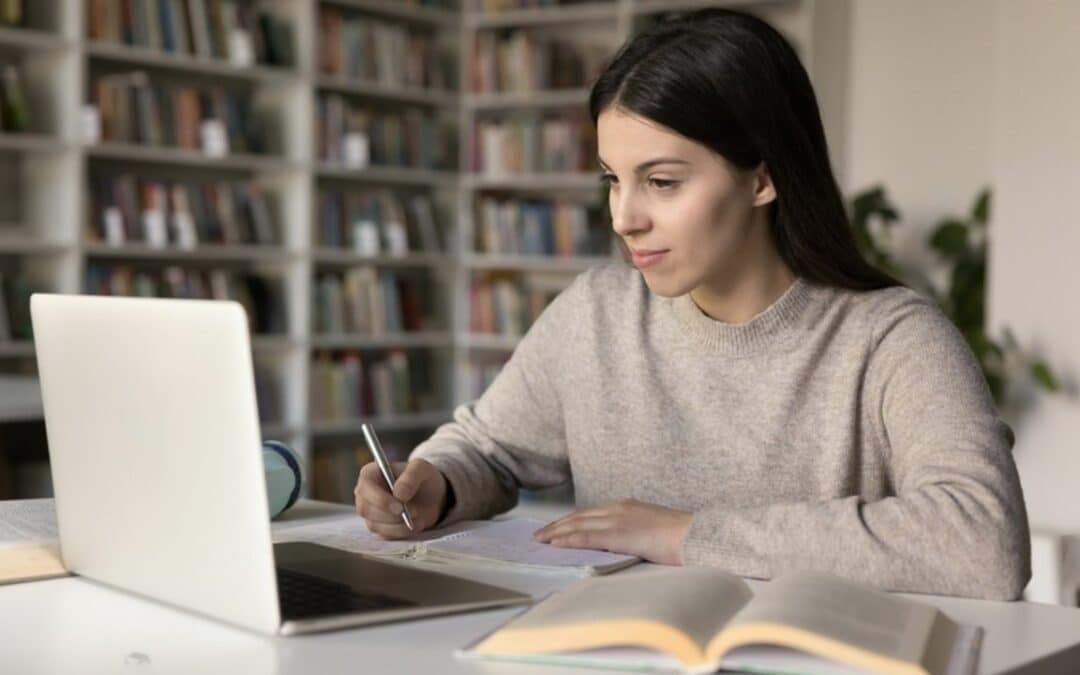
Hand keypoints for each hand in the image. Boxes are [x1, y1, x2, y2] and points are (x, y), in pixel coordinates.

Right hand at [354, 458, 447, 538]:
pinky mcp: (378, 527)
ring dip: (399, 525)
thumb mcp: (422, 469)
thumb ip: (411, 476)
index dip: (380, 499)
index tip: (400, 506)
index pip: (365, 488)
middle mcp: (364, 494)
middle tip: (414, 513)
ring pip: (375, 525)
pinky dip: (402, 532)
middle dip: (391, 515)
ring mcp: (369, 512)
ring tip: (419, 517)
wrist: (431, 496)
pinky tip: (417, 524)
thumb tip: (398, 494)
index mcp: (370, 474)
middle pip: (366, 509)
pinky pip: (385, 535)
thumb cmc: (422, 478)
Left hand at [533, 498, 693, 564]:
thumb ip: (635, 532)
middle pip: (580, 516)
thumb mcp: (653, 529)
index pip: (591, 513)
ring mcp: (618, 519)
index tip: (556, 527)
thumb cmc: (681, 537)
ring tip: (540, 540)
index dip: (571, 520)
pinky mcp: (620, 533)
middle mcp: (619, 508)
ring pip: (578, 525)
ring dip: (557, 532)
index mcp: (627, 506)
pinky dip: (568, 540)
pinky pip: (587, 536)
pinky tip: (555, 544)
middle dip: (558, 525)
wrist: (696, 535)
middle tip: (539, 534)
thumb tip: (624, 544)